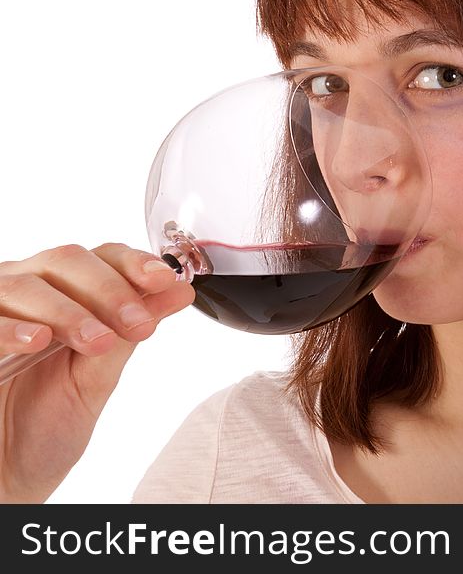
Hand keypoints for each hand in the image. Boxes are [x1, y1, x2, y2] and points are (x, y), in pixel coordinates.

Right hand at [0, 243, 194, 502]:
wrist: (8, 472)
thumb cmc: (49, 423)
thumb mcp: (100, 376)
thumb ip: (131, 331)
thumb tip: (180, 291)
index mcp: (66, 294)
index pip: (102, 256)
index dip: (134, 262)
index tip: (164, 281)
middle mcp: (27, 292)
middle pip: (66, 260)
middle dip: (110, 289)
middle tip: (138, 324)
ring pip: (27, 284)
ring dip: (69, 310)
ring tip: (97, 340)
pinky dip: (12, 326)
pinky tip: (37, 340)